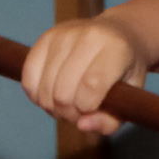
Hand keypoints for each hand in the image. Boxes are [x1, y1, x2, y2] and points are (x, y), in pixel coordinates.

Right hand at [20, 14, 143, 134]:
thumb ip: (110, 120)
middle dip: (69, 112)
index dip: (86, 108)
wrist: (118, 34)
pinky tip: (51, 96)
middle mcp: (88, 36)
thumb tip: (81, 125)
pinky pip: (29, 78)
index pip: (91, 86)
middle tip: (79, 111)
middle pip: (63, 91)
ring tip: (67, 104)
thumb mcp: (130, 98)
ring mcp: (63, 35)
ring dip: (53, 107)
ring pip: (45, 89)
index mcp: (116, 49)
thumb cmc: (124, 72)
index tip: (91, 110)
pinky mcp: (45, 38)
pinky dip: (37, 96)